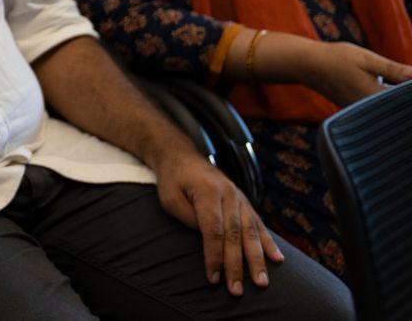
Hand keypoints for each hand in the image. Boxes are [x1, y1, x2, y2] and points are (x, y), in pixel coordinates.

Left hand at [155, 153, 283, 295]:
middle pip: (235, 235)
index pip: (213, 230)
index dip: (214, 256)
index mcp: (208, 192)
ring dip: (257, 260)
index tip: (213, 278)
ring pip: (251, 232)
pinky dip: (268, 243)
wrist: (183, 157)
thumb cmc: (173, 181)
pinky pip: (259, 224)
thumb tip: (210, 240)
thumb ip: (189, 218)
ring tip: (262, 282)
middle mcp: (229, 195)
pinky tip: (278, 259)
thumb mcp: (170, 198)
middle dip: (237, 265)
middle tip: (238, 290)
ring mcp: (240, 198)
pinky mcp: (245, 202)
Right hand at [306, 40, 411, 105]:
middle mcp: (368, 108)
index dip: (409, 91)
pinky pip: (376, 108)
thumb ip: (394, 70)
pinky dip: (384, 100)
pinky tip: (384, 88)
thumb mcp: (366, 59)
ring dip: (395, 99)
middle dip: (404, 96)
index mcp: (374, 96)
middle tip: (393, 77)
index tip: (408, 79)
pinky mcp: (355, 108)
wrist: (307, 66)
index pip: (405, 100)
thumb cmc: (336, 59)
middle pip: (397, 107)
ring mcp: (360, 110)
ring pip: (387, 108)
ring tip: (389, 81)